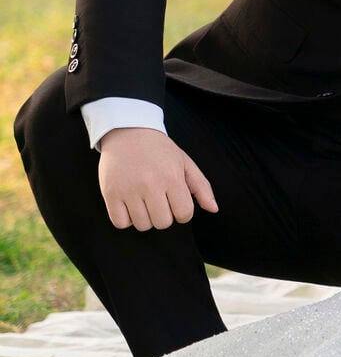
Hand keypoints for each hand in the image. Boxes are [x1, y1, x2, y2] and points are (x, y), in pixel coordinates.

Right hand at [98, 128, 218, 231]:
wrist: (128, 132)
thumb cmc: (159, 150)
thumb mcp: (185, 163)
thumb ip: (201, 187)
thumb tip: (214, 209)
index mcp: (172, 177)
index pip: (184, 214)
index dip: (182, 212)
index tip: (175, 202)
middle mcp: (150, 185)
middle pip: (162, 223)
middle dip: (164, 216)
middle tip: (159, 200)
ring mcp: (128, 190)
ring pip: (142, 225)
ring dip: (145, 217)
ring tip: (143, 200)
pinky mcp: (110, 194)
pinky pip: (120, 223)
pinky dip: (126, 219)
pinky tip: (129, 204)